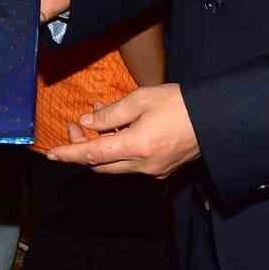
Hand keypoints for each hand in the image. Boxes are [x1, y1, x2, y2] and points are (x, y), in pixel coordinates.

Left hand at [45, 84, 199, 177]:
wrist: (217, 119)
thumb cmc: (180, 104)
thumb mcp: (141, 99)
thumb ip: (110, 113)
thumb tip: (88, 122)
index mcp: (136, 147)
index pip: (92, 154)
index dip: (69, 153)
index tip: (51, 153)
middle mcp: (142, 165)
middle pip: (100, 164)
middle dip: (82, 148)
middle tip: (75, 125)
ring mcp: (153, 170)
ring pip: (115, 165)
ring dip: (101, 148)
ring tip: (97, 119)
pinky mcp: (162, 168)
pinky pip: (131, 164)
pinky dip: (118, 149)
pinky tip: (119, 128)